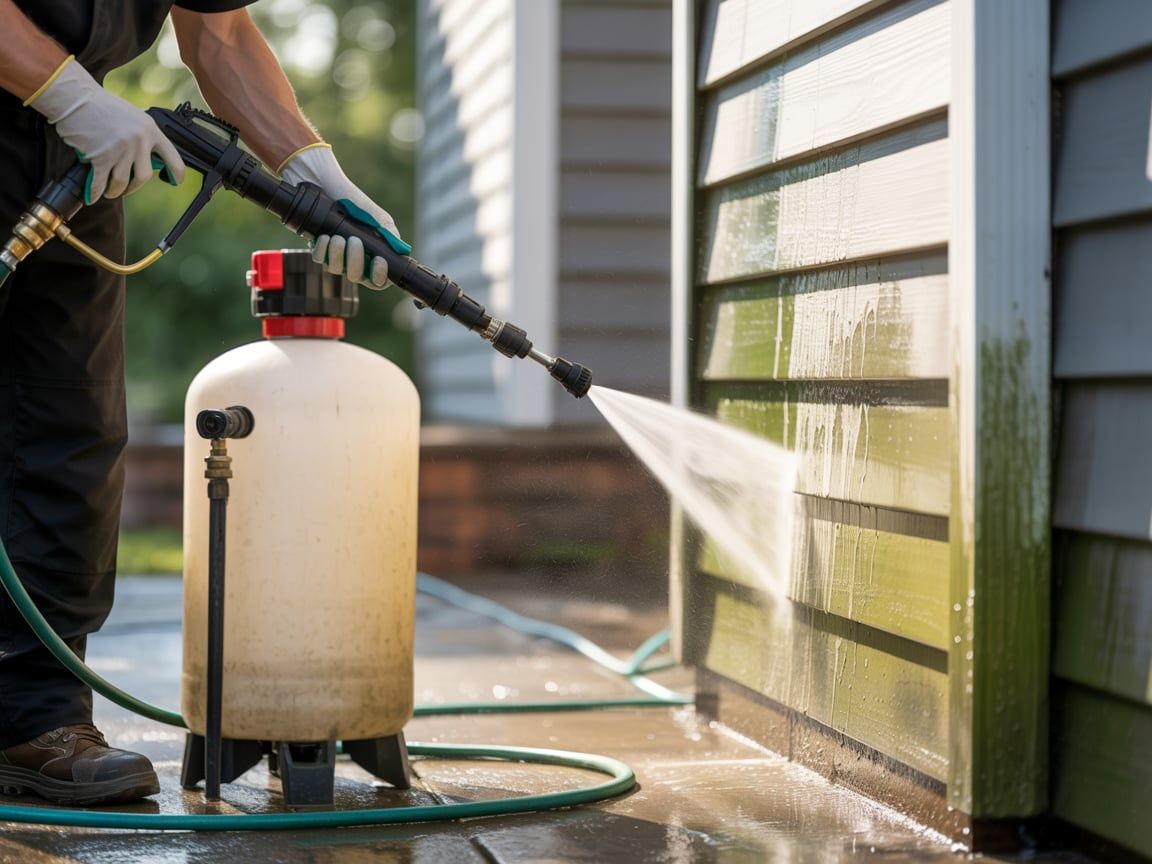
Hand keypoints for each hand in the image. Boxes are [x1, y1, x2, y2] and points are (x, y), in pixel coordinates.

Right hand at [27, 57, 184, 201]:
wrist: (74, 97)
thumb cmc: (100, 106)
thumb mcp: (132, 117)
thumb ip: (142, 136)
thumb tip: (147, 158)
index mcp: (150, 130)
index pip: (173, 157)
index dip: (176, 174)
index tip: (174, 181)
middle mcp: (139, 140)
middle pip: (144, 177)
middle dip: (134, 187)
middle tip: (127, 189)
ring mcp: (121, 149)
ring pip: (122, 182)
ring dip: (114, 191)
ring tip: (109, 192)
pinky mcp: (102, 156)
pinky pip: (100, 182)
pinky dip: (95, 192)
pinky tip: (93, 195)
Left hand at [277, 144, 397, 288]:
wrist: (324, 182)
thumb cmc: (350, 198)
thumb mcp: (374, 214)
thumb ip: (388, 231)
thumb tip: (401, 250)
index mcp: (371, 252)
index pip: (378, 278)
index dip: (380, 276)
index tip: (379, 261)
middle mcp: (354, 258)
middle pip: (357, 277)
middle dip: (356, 261)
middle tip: (355, 241)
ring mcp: (336, 254)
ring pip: (336, 270)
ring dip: (338, 255)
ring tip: (338, 237)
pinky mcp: (319, 248)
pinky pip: (319, 259)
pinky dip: (323, 250)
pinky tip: (325, 237)